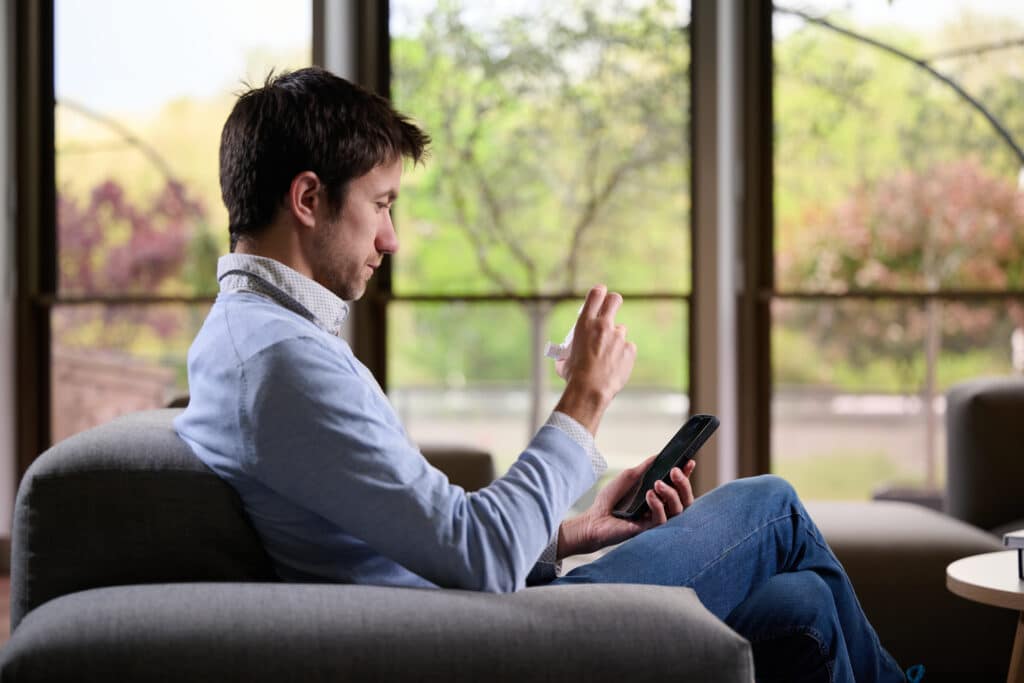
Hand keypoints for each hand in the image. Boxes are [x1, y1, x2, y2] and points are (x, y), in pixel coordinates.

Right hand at [553, 285, 636, 433]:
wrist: (589, 390)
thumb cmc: (573, 376)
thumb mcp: (564, 359)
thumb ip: (569, 350)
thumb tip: (565, 354)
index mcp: (584, 324)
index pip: (596, 294)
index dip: (599, 292)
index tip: (600, 295)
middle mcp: (603, 326)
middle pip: (614, 300)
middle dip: (613, 301)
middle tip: (611, 309)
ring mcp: (618, 337)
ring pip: (620, 330)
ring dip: (615, 339)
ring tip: (606, 356)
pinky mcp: (630, 350)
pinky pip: (627, 348)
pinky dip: (622, 355)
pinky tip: (614, 366)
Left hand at [557, 455, 695, 558]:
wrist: (594, 519)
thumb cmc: (610, 500)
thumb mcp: (628, 477)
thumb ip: (645, 468)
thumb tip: (659, 455)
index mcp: (658, 495)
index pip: (678, 486)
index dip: (687, 475)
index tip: (689, 461)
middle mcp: (661, 508)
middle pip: (685, 499)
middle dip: (684, 483)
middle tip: (675, 471)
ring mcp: (656, 520)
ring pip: (678, 510)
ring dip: (671, 493)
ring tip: (657, 483)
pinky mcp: (649, 531)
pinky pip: (662, 519)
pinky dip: (658, 505)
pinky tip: (649, 495)